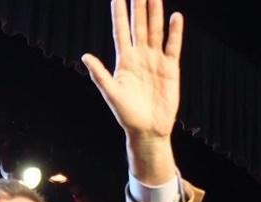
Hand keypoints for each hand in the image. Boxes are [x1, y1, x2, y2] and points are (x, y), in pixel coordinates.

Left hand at [80, 0, 182, 183]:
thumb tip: (85, 56)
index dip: (119, 14)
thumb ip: (100, 75)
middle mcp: (140, 56)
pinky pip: (172, 46)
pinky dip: (174, 32)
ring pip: (155, 31)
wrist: (148, 130)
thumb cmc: (127, 115)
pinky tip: (175, 17)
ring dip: (155, 14)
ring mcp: (155, 60)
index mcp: (124, 61)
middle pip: (139, 26)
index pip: (121, 32)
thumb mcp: (111, 94)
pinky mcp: (170, 68)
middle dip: (138, 6)